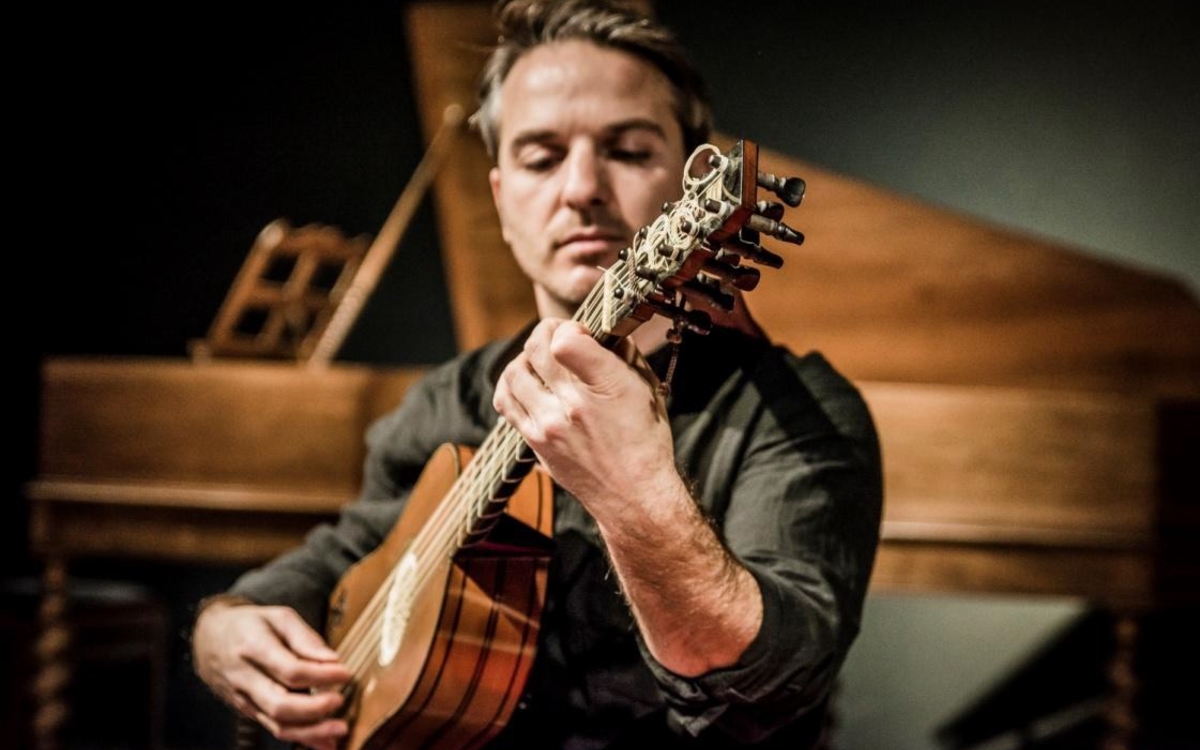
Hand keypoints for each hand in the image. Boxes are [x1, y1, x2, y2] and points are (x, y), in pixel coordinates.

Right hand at [192, 599, 352, 749]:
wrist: (208, 639)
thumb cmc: (249, 624)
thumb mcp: (277, 616)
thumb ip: (305, 637)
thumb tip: (332, 659)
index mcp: (253, 648)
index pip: (289, 669)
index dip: (320, 675)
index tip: (345, 673)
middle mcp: (245, 678)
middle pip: (280, 704)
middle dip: (314, 708)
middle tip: (340, 701)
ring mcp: (244, 699)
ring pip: (276, 723)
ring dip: (310, 732)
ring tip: (339, 729)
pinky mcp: (248, 711)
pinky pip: (274, 729)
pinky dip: (301, 738)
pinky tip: (324, 742)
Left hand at [492, 318, 682, 522]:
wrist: (633, 496)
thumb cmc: (645, 442)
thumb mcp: (646, 389)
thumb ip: (625, 354)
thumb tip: (606, 332)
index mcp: (605, 387)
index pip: (565, 341)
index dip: (569, 327)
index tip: (579, 333)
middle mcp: (571, 405)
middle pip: (536, 349)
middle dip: (546, 333)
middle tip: (558, 336)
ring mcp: (547, 425)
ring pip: (514, 372)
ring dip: (526, 358)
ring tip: (541, 360)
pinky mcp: (534, 441)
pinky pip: (506, 401)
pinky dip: (512, 384)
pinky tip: (526, 382)